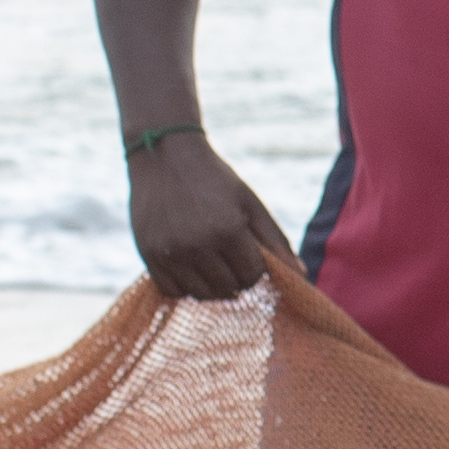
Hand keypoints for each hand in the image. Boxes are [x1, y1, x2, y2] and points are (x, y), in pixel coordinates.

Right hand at [125, 132, 287, 301]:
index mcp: (227, 230)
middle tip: (230, 258)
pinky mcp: (148, 255)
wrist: (164, 155)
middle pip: (228, 288)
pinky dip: (184, 287)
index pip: (251, 276)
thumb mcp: (250, 203)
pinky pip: (172, 291)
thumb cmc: (214, 178)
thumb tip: (300, 274)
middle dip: (235, 278)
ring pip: (201, 294)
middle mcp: (197, 245)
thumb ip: (275, 240)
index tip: (249, 254)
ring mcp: (170, 252)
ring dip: (212, 286)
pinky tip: (190, 267)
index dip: (255, 269)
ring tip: (212, 263)